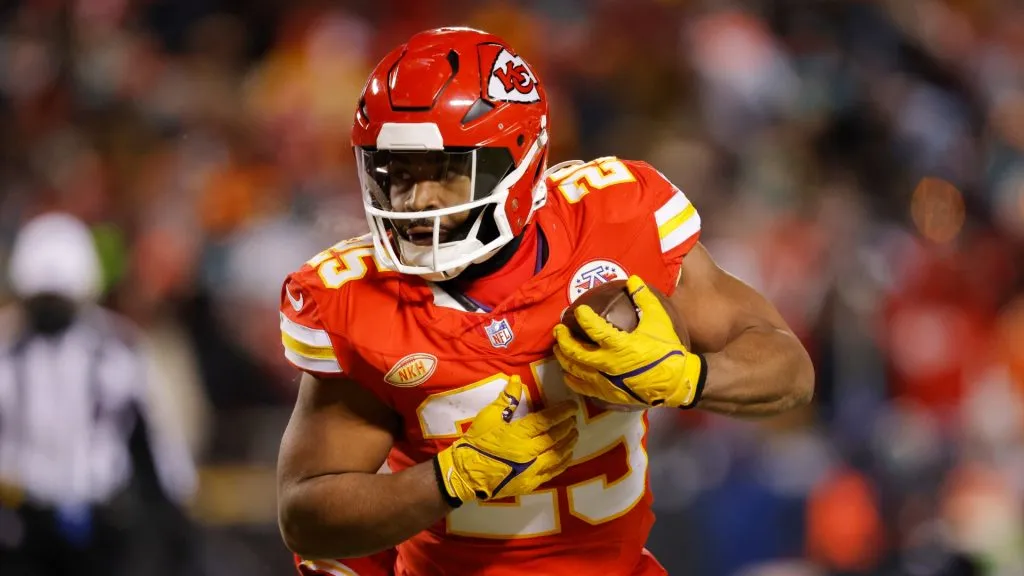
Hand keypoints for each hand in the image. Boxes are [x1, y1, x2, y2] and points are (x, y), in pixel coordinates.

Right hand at [434, 377, 578, 506]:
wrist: (466, 474)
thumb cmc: (476, 443)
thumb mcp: (488, 417)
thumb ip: (506, 399)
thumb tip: (516, 378)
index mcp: (518, 434)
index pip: (546, 421)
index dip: (562, 412)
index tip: (572, 406)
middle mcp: (528, 453)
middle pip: (555, 438)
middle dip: (567, 427)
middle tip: (573, 419)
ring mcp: (531, 470)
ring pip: (557, 455)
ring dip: (568, 444)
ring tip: (574, 434)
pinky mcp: (530, 483)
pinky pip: (553, 472)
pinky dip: (563, 462)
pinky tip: (567, 454)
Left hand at [553, 276, 706, 408]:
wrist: (677, 382)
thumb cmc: (667, 350)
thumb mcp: (658, 320)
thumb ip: (644, 298)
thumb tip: (633, 279)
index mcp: (619, 344)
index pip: (592, 327)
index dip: (583, 317)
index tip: (579, 310)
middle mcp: (607, 364)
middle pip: (575, 351)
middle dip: (563, 339)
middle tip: (558, 330)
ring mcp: (605, 382)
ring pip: (575, 370)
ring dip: (563, 358)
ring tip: (558, 349)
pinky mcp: (608, 394)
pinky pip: (583, 388)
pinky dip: (573, 380)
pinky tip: (568, 374)